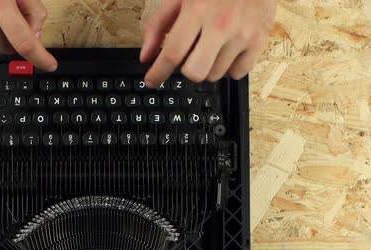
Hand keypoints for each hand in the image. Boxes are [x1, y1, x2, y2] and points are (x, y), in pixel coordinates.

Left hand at [141, 0, 276, 86]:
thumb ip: (158, 26)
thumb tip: (146, 56)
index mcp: (197, 11)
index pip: (172, 53)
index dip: (158, 73)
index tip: (151, 82)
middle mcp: (220, 25)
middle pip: (195, 72)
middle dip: (186, 70)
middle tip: (188, 57)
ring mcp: (242, 35)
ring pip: (215, 75)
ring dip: (207, 67)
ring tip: (210, 47)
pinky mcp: (259, 41)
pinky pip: (237, 74)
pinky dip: (228, 68)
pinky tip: (226, 51)